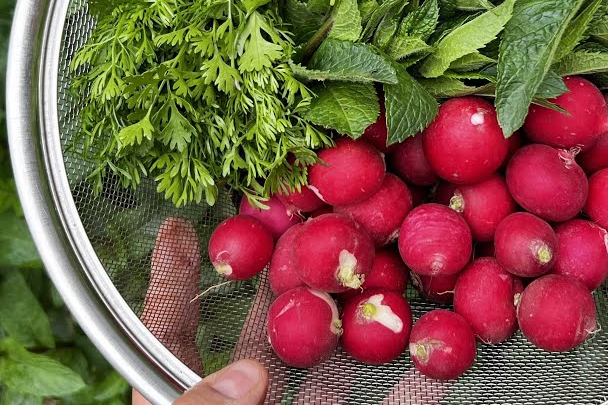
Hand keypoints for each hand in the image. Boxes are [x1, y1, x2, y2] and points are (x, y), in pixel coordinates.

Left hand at [131, 217, 450, 404]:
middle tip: (320, 220)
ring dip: (359, 322)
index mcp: (180, 400)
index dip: (172, 275)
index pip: (169, 329)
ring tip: (391, 269)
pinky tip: (438, 359)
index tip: (178, 228)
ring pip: (327, 364)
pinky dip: (412, 387)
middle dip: (293, 274)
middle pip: (263, 330)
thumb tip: (247, 376)